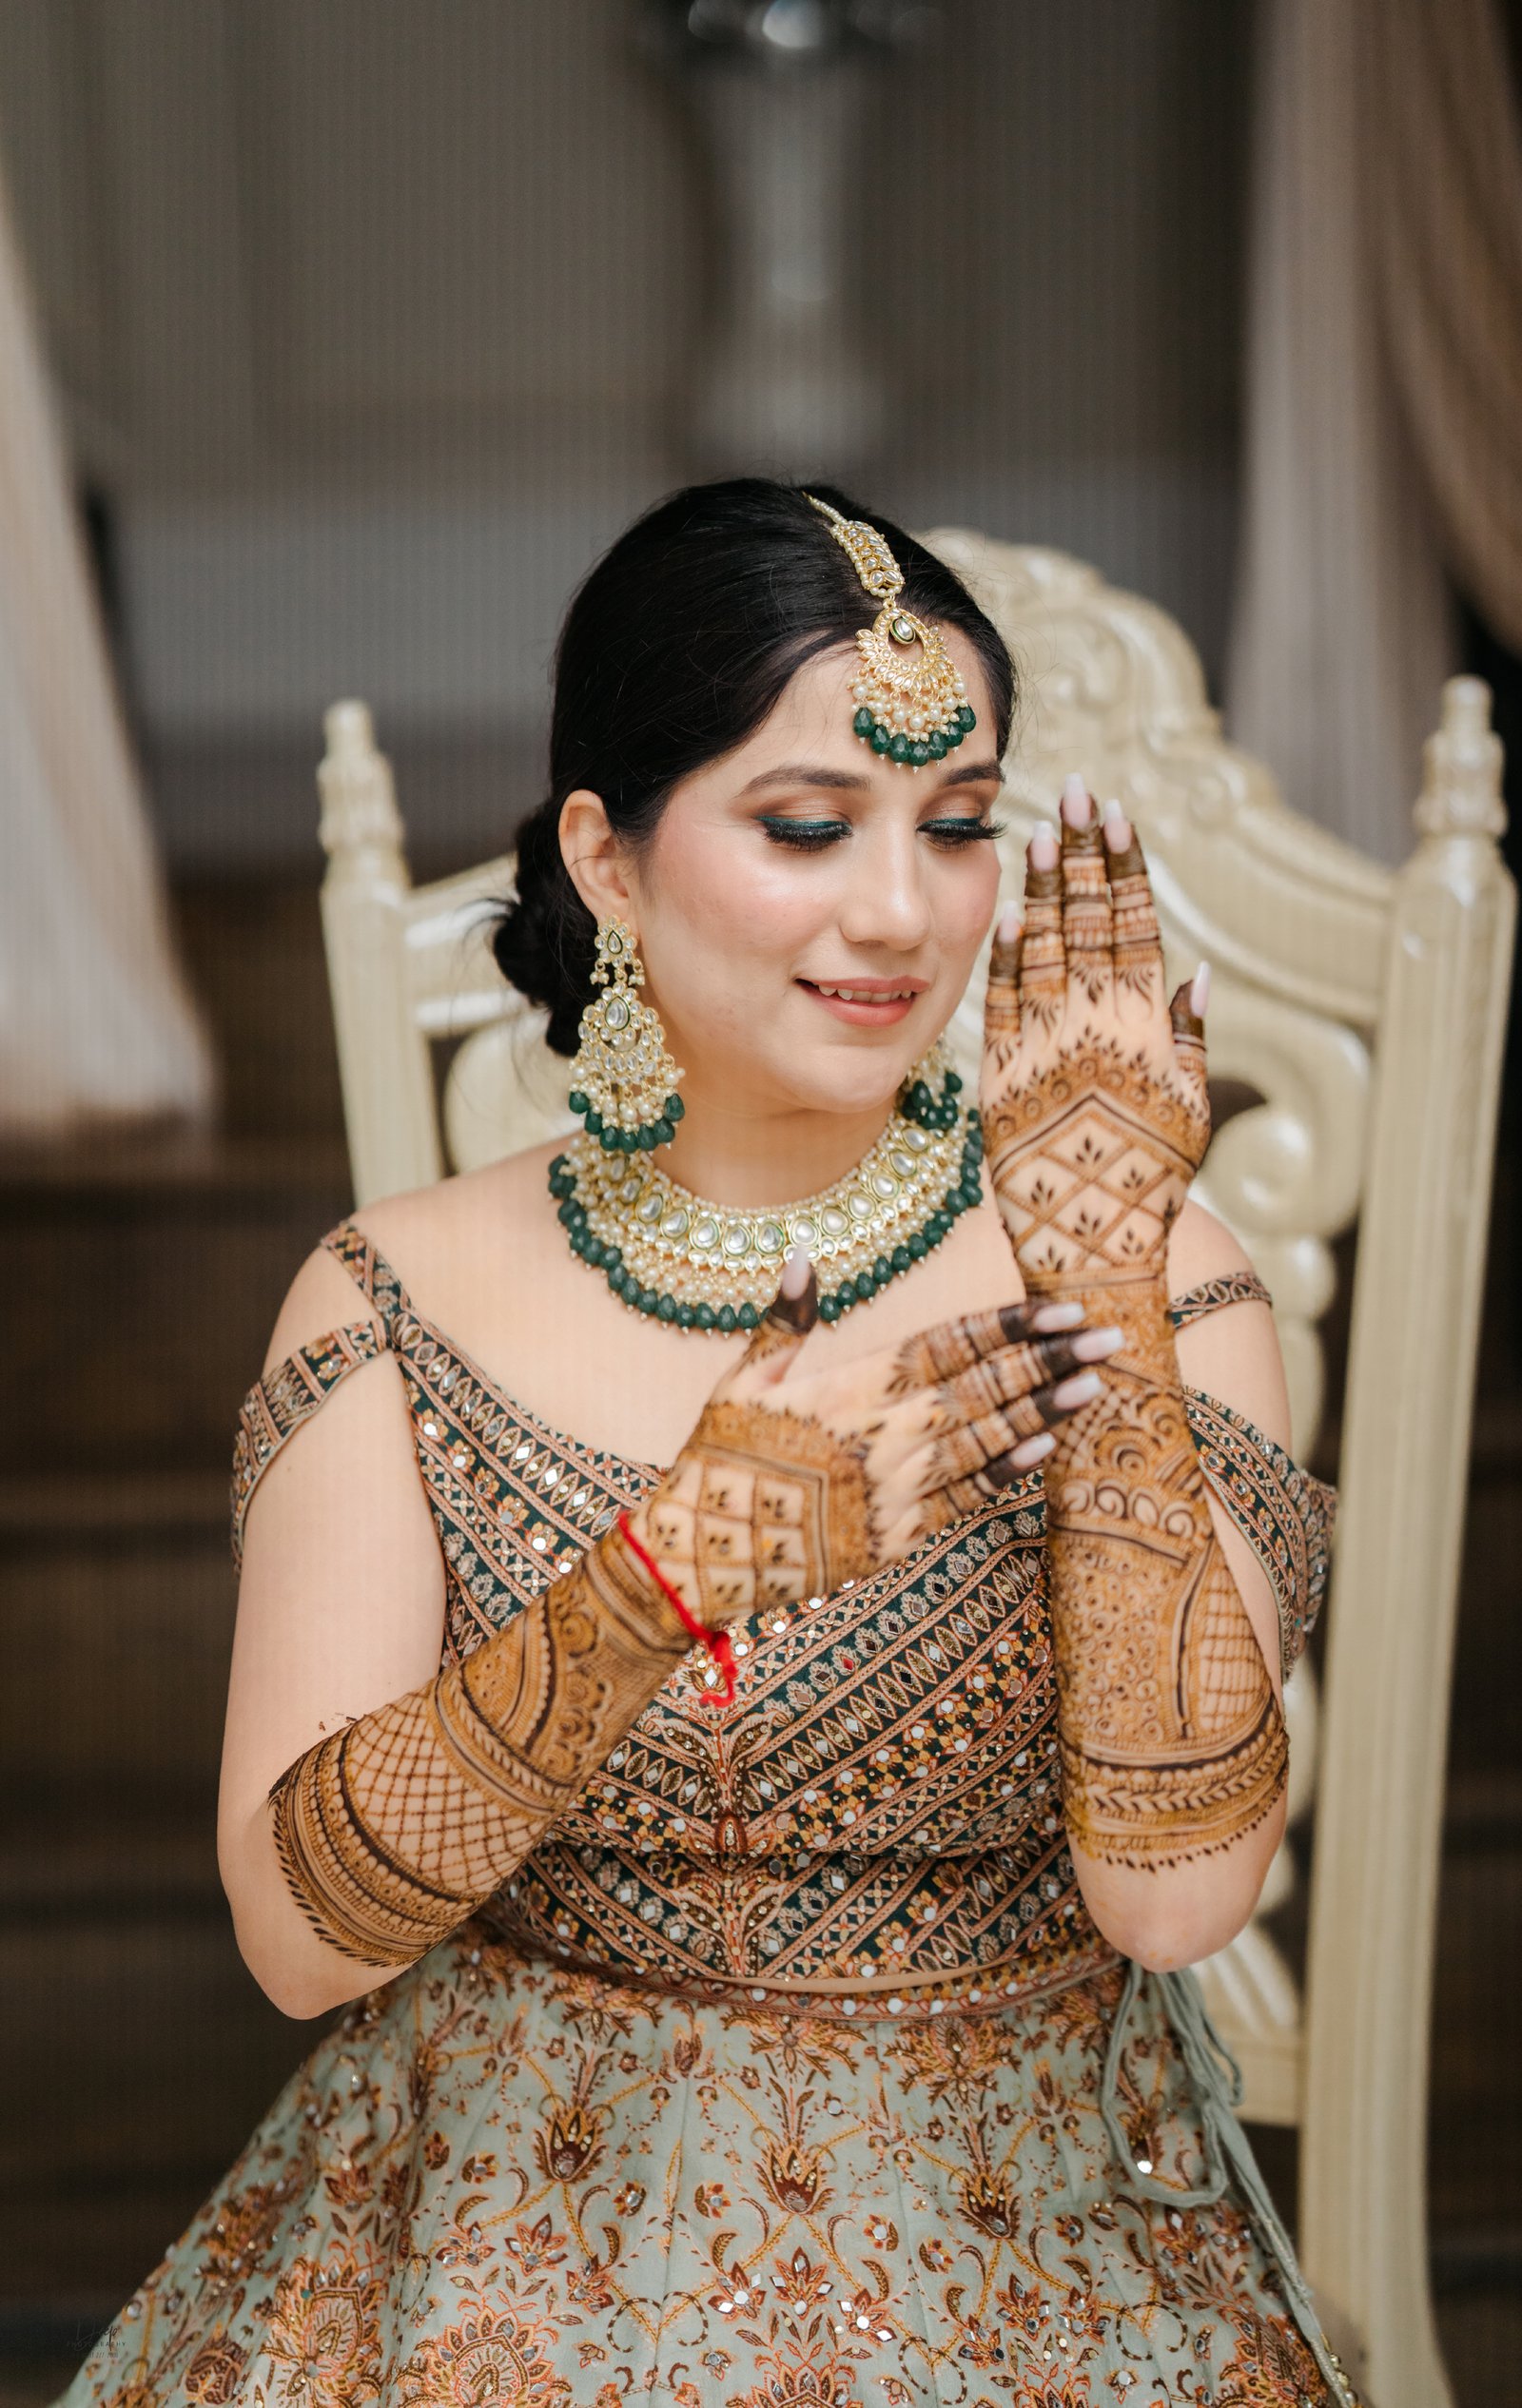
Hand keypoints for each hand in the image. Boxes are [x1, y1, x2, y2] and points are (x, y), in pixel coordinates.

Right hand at [629, 1250, 1119, 1623]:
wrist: (698, 1556)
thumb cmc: (716, 1458)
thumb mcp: (742, 1380)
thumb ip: (785, 1319)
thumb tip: (806, 1255)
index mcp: (854, 1385)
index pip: (951, 1343)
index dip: (1012, 1324)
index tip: (1062, 1306)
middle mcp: (887, 1432)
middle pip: (986, 1387)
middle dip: (1051, 1359)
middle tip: (1108, 1337)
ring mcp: (897, 1486)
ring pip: (988, 1439)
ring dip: (1046, 1410)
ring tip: (1095, 1383)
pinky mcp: (896, 1535)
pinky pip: (966, 1497)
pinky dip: (1009, 1470)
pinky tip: (1047, 1448)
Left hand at [980, 777, 1209, 1290]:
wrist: (1091, 1247)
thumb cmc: (1151, 1187)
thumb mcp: (1192, 1111)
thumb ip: (1192, 1039)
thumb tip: (1199, 973)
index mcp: (1145, 1028)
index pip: (1134, 926)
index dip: (1123, 867)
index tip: (1115, 814)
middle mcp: (1095, 1026)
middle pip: (1088, 921)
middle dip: (1081, 852)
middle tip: (1074, 790)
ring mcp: (1044, 1046)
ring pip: (1044, 949)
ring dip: (1042, 888)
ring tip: (1037, 831)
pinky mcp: (999, 1076)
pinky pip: (1000, 1002)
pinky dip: (1005, 956)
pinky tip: (1005, 911)